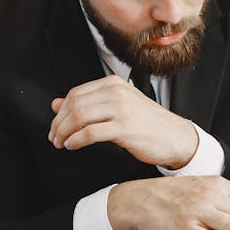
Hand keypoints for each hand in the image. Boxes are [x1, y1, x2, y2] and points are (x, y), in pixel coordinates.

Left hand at [48, 75, 198, 167]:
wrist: (175, 137)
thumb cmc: (147, 123)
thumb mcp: (117, 107)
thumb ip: (88, 104)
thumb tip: (55, 104)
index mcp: (113, 84)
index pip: (75, 93)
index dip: (60, 112)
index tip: (55, 126)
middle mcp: (116, 93)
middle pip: (74, 105)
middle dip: (58, 124)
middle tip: (54, 137)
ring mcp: (121, 109)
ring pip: (79, 117)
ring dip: (64, 133)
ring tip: (61, 143)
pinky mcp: (124, 128)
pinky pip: (90, 133)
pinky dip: (76, 141)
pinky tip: (72, 146)